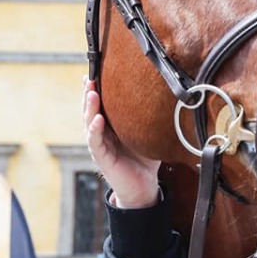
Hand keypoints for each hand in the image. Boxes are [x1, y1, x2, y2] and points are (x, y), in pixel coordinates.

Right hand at [82, 76, 160, 208]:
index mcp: (112, 126)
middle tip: (89, 76)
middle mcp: (102, 133)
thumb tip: (167, 96)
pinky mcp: (102, 158)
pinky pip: (96, 142)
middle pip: (91, 109)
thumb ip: (151, 118)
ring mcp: (100, 145)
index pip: (102, 104)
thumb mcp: (149, 134)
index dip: (97, 88)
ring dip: (89, 107)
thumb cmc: (145, 159)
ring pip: (89, 122)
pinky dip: (95, 129)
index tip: (95, 71)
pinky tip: (97, 119)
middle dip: (89, 92)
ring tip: (91, 93)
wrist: (144, 187)